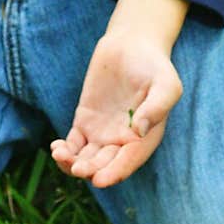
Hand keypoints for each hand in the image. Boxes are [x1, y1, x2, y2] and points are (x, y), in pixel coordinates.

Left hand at [50, 28, 182, 188]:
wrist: (132, 44)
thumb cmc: (154, 65)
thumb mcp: (166, 83)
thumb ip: (157, 106)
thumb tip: (139, 130)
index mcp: (144, 139)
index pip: (127, 162)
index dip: (113, 173)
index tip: (99, 180)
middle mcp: (122, 141)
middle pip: (103, 166)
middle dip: (90, 171)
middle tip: (77, 167)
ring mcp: (102, 133)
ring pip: (85, 159)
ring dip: (72, 164)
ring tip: (61, 155)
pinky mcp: (85, 120)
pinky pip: (73, 143)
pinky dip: (65, 150)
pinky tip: (57, 148)